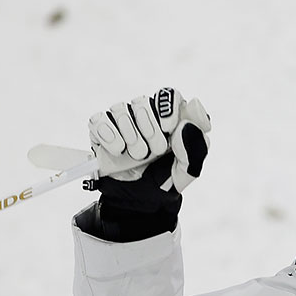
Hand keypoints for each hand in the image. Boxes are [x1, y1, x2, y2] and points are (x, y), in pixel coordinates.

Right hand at [89, 87, 210, 190]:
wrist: (139, 201)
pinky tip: (118, 150)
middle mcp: (144, 114)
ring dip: (131, 135)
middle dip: (150, 129)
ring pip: (120, 110)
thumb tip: (186, 126)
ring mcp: (121, 120)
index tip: (168, 128)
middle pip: (142, 103)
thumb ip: (196, 148)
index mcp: (169, 118)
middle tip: (155, 151)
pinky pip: (99, 120)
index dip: (167, 107)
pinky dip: (109, 135)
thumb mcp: (188, 170)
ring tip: (137, 156)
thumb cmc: (166, 180)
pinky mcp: (101, 130)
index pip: (167, 94)